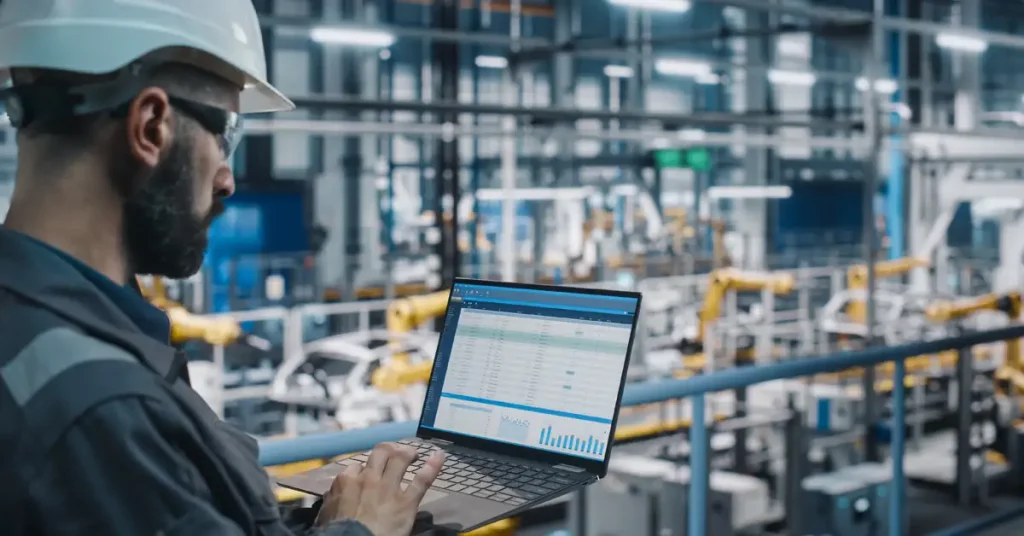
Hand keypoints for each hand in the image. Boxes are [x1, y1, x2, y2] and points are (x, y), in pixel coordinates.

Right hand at [316, 442, 445, 535]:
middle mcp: (369, 478)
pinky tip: (439, 457)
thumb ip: (333, 499)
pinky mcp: (406, 501)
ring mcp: (389, 488)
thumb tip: (334, 495)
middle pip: (380, 452)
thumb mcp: (326, 513)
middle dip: (389, 449)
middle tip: (394, 453)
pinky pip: (422, 480)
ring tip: (414, 453)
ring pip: (401, 459)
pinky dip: (433, 467)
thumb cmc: (336, 532)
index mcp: (347, 481)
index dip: (363, 470)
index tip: (367, 475)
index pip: (356, 466)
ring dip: (409, 453)